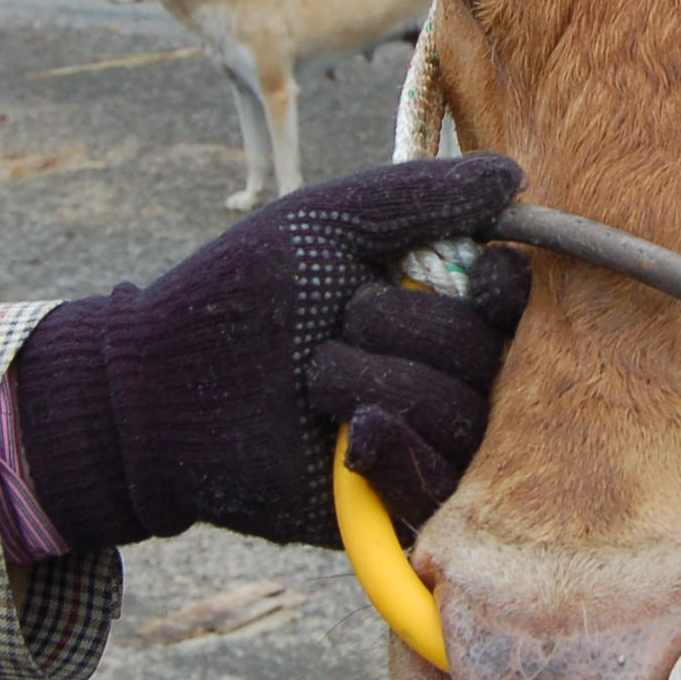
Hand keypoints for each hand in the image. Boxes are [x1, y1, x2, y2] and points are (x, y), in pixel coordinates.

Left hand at [13, 154, 529, 549]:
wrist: (162, 389)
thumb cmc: (243, 290)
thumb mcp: (332, 219)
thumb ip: (423, 196)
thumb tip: (515, 175)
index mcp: (440, 303)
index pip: (518, 304)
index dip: (503, 290)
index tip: (474, 277)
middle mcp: (445, 373)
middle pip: (492, 359)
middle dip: (410, 328)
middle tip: (340, 322)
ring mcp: (425, 443)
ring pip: (466, 419)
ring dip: (380, 384)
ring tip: (314, 378)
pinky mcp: (394, 504)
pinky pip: (438, 486)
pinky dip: (399, 451)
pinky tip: (353, 434)